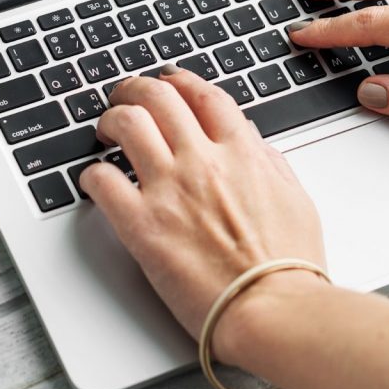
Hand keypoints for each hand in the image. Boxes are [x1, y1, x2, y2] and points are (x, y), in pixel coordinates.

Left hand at [79, 68, 325, 358]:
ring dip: (112, 119)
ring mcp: (170, 189)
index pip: (203, 94)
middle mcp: (203, 160)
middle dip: (136, 89)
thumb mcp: (295, 198)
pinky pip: (103, 181)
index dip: (180, 80)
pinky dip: (93, 173)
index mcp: (241, 152)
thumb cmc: (288, 266)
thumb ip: (270, 163)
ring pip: (127, 124)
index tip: (168, 80)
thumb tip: (253, 143)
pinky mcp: (143, 226)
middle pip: (159, 97)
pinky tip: (95, 179)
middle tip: (126, 96)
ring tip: (106, 128)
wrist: (273, 308)